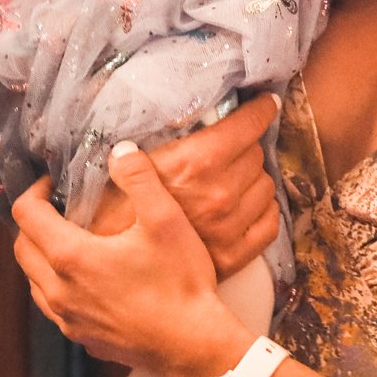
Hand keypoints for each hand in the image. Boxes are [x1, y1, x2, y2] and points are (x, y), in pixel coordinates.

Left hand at [13, 148, 247, 376]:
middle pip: (22, 248)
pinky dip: (58, 285)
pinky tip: (90, 278)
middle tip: (61, 207)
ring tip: (74, 239)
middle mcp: (59, 291)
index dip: (35, 191)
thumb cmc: (181, 283)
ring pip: (34, 280)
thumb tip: (120, 151)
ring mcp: (68, 320)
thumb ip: (139, 178)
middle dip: (34, 222)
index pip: (26, 215)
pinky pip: (53, 306)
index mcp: (71, 257)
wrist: (193, 344)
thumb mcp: (166, 220)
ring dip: (43, 255)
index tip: (55, 183)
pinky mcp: (82, 339)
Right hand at [87, 93, 280, 272]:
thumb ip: (162, 136)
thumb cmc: (111, 213)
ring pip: (265, 187)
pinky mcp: (234, 257)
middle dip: (244, 148)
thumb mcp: (130, 164)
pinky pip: (268, 223)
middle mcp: (219, 193)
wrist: (107, 272)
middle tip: (227, 151)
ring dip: (252, 180)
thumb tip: (183, 106)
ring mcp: (230, 227)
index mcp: (195, 164)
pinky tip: (247, 206)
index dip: (259, 110)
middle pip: (255, 155)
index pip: (246, 126)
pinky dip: (262, 211)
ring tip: (231, 180)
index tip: (266, 103)